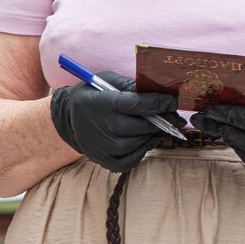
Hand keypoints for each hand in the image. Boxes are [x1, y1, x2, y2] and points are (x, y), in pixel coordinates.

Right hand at [49, 71, 182, 172]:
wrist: (69, 119)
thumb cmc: (93, 96)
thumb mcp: (107, 81)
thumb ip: (131, 85)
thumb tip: (158, 89)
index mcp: (103, 104)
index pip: (138, 104)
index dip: (160, 102)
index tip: (175, 100)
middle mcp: (104, 127)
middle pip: (143, 125)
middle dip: (163, 119)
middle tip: (175, 116)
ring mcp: (105, 147)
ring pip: (142, 142)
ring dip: (154, 133)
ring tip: (158, 125)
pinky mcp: (107, 162)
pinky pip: (136, 158)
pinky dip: (145, 148)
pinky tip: (146, 138)